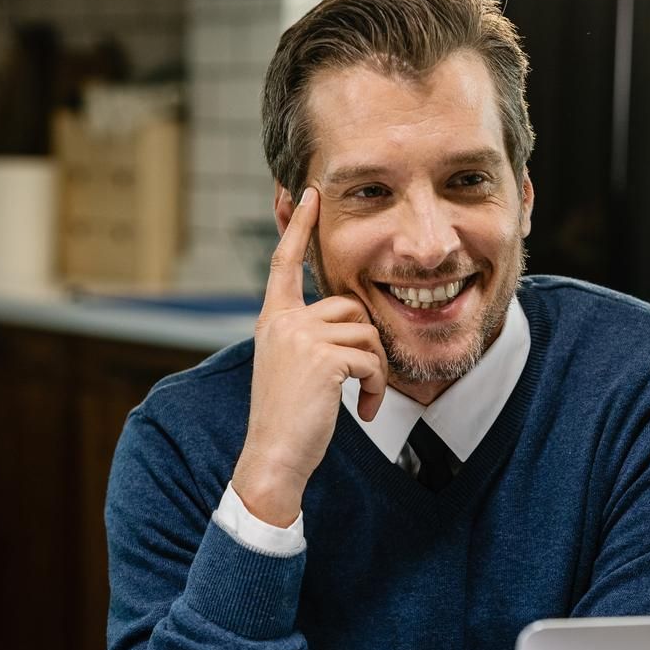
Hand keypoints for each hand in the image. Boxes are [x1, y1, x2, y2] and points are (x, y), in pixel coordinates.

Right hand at [232, 187, 386, 525]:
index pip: (285, 262)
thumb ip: (310, 338)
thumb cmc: (289, 421)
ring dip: (376, 371)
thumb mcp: (292, 369)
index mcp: (273, 320)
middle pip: (350, 306)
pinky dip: (377, 388)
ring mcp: (300, 336)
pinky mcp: (322, 357)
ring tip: (363, 401)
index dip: (298, 226)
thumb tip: (350, 323)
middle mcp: (282, 321)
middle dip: (368, 345)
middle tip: (365, 384)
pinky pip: (371, 358)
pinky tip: (362, 411)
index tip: (309, 192)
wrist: (274, 457)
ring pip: (366, 333)